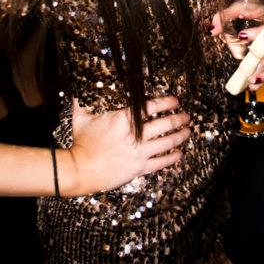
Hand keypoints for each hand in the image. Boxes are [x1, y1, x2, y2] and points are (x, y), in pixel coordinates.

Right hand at [68, 94, 190, 194]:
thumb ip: (82, 104)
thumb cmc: (80, 144)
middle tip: (187, 116)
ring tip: (188, 131)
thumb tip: (76, 93)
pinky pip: (161, 162)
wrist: (79, 171)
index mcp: (123, 119)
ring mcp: (139, 152)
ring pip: (167, 142)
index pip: (151, 107)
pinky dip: (173, 157)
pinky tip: (180, 154)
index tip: (175, 101)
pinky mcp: (139, 168)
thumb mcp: (81, 119)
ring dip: (180, 135)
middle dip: (179, 118)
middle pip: (164, 124)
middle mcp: (135, 135)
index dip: (166, 102)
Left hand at [210, 5, 263, 88]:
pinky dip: (263, 80)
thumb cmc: (249, 7)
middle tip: (261, 61)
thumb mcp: (239, 7)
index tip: (243, 36)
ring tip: (253, 79)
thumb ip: (225, 15)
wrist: (252, 10)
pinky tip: (251, 84)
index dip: (259, 33)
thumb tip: (213, 29)